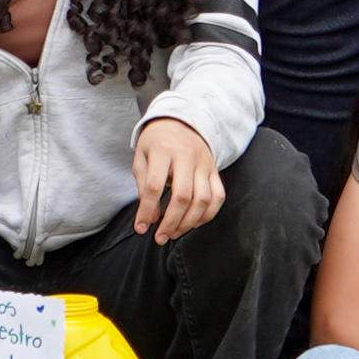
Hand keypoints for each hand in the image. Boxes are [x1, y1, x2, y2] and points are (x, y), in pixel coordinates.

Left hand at [129, 116, 221, 243]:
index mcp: (163, 150)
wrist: (181, 121)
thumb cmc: (156, 142)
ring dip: (189, 222)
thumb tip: (149, 218)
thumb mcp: (141, 157)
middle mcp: (187, 156)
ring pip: (203, 199)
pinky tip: (193, 223)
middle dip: (171, 222)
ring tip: (174, 232)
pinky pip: (218, 197)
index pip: (155, 186)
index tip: (140, 228)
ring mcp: (204, 164)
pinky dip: (207, 215)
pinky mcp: (215, 171)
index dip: (146, 211)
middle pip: (183, 196)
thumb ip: (143, 186)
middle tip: (160, 237)